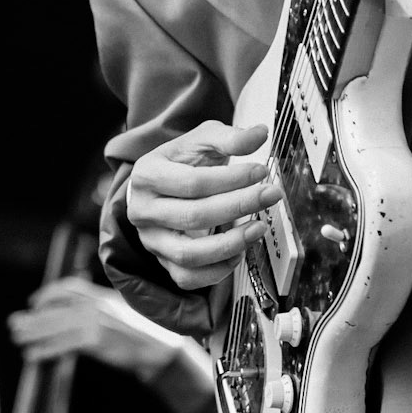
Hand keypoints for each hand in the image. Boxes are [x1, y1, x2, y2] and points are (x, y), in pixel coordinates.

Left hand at [8, 276, 186, 380]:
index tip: (34, 303)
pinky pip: (61, 346)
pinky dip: (44, 351)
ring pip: (54, 327)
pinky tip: (33, 356)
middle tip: (13, 324)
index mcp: (103, 296)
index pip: (69, 288)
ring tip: (18, 339)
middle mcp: (97, 305)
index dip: (47, 295)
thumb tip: (76, 312)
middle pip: (56, 309)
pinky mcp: (95, 341)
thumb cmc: (143, 332)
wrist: (160, 348)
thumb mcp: (121, 311)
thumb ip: (100, 308)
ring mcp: (95, 322)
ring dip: (33, 334)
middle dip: (32, 317)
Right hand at [124, 118, 282, 292]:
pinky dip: (217, 271)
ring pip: (188, 255)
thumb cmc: (183, 162)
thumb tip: (258, 134)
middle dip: (238, 207)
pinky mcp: (163, 262)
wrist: (164, 183)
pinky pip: (188, 278)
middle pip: (193, 217)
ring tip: (259, 227)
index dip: (230, 179)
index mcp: (147, 175)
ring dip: (230, 244)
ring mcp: (151, 240)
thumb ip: (229, 137)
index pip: (192, 183)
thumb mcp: (202, 140)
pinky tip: (239, 252)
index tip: (260, 171)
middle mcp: (143, 211)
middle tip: (269, 195)